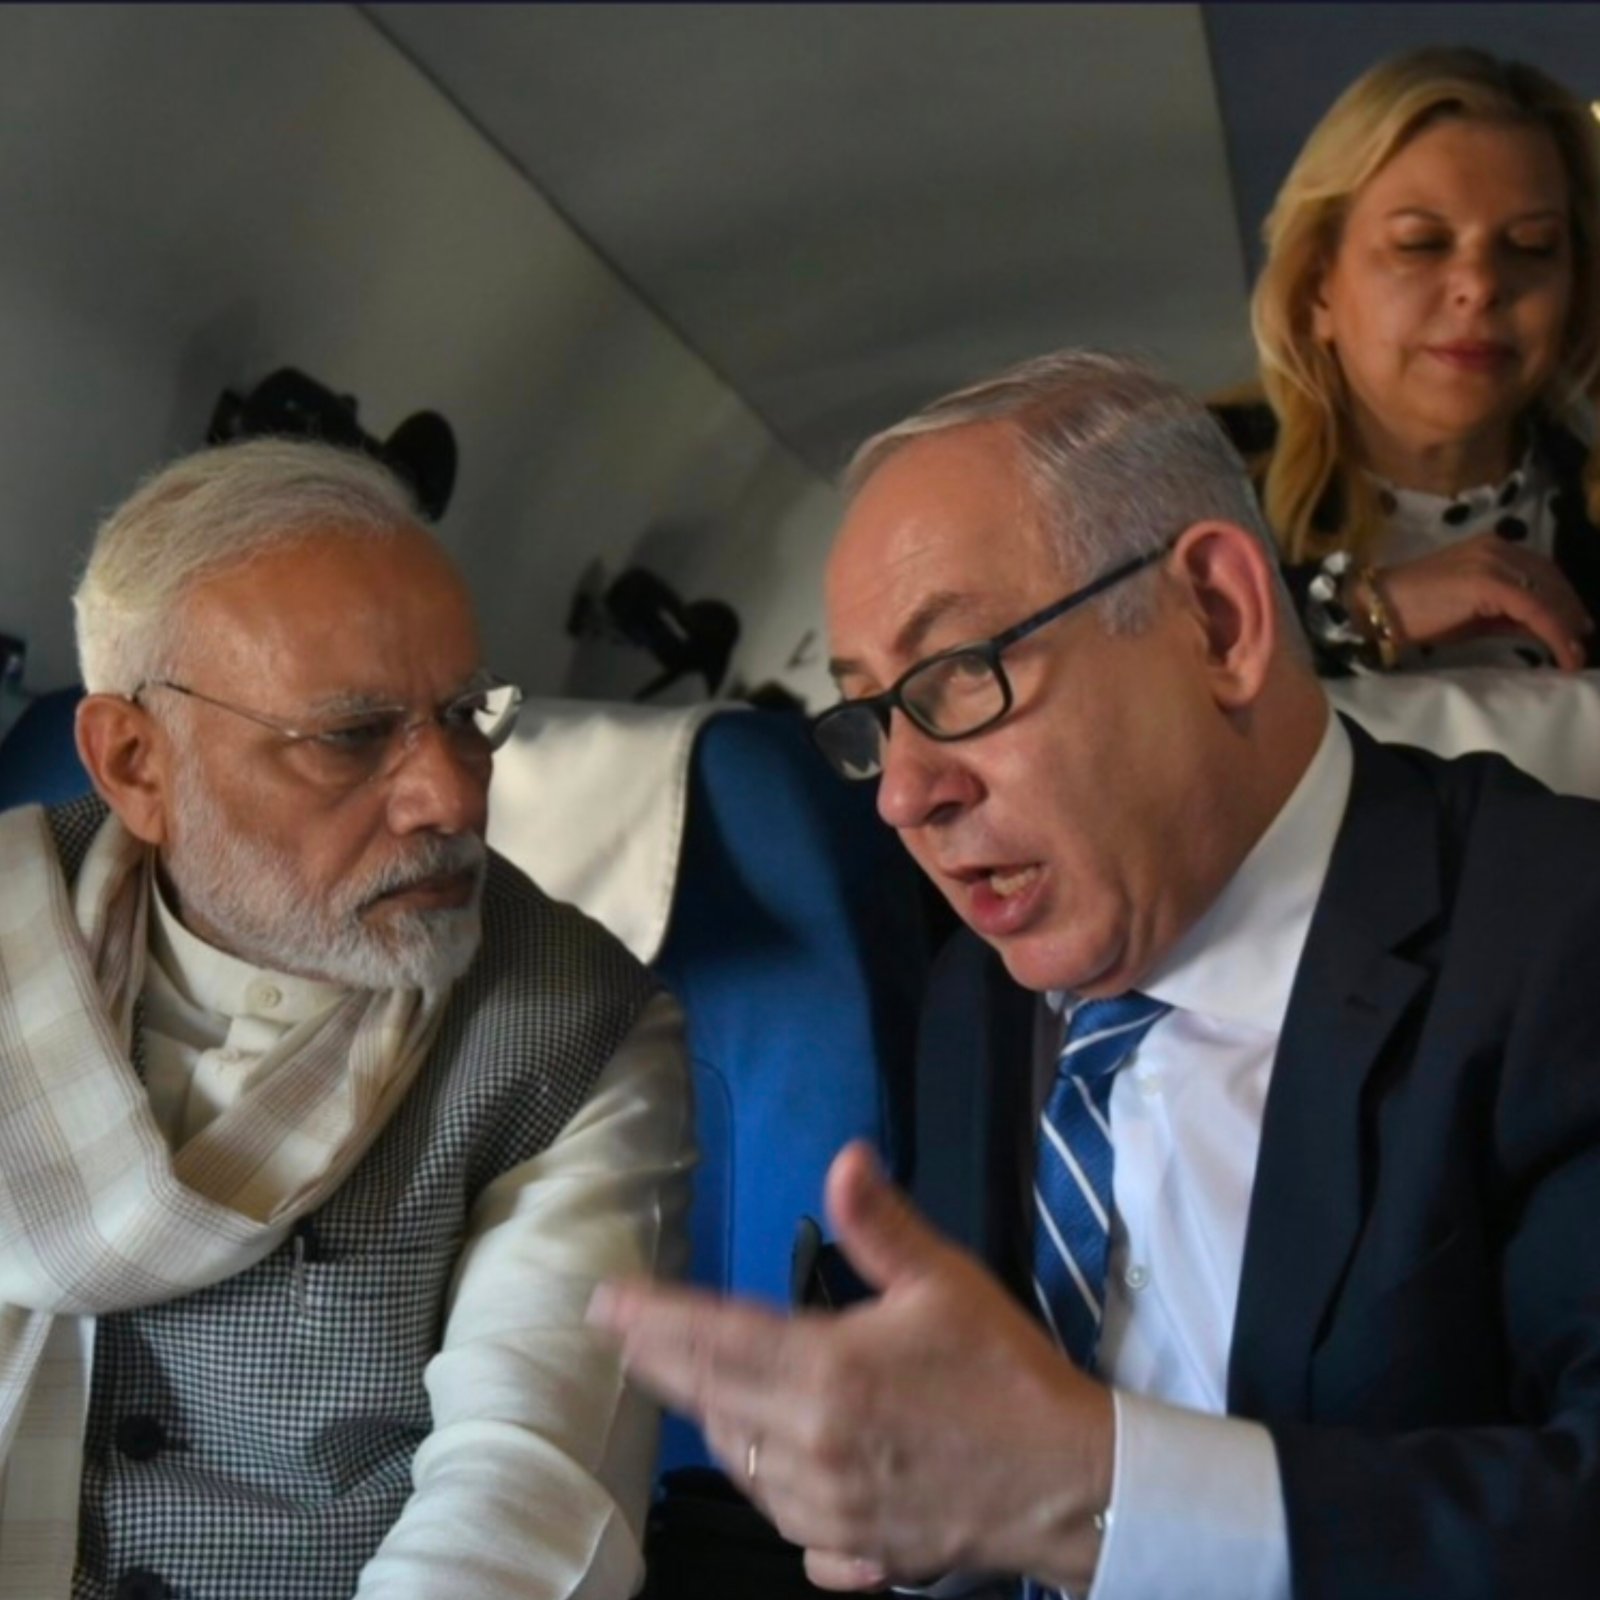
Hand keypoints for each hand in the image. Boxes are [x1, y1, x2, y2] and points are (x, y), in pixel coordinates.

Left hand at [588, 1141, 1113, 1592]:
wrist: (1068, 1482)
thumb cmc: (1006, 1374)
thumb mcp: (945, 1282)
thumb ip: (881, 1225)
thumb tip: (843, 1160)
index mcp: (828, 1370)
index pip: (715, 1338)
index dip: (655, 1319)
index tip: (608, 1303)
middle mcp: (811, 1443)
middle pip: (709, 1399)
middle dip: (661, 1362)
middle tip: (624, 1334)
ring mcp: (825, 1507)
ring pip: (739, 1459)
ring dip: (714, 1417)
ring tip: (697, 1384)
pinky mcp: (849, 1550)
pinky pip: (778, 1514)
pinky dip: (763, 1477)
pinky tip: (766, 1456)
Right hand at [1372, 536, 1592, 668]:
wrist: (1379, 608)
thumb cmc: (1415, 612)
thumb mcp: (1470, 612)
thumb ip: (1505, 614)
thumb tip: (1539, 628)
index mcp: (1491, 548)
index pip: (1541, 569)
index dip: (1563, 597)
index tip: (1576, 624)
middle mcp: (1498, 549)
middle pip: (1551, 578)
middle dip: (1571, 612)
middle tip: (1582, 640)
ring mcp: (1494, 563)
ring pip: (1548, 595)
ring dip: (1568, 626)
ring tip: (1576, 653)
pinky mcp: (1490, 583)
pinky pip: (1535, 610)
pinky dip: (1556, 634)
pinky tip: (1564, 654)